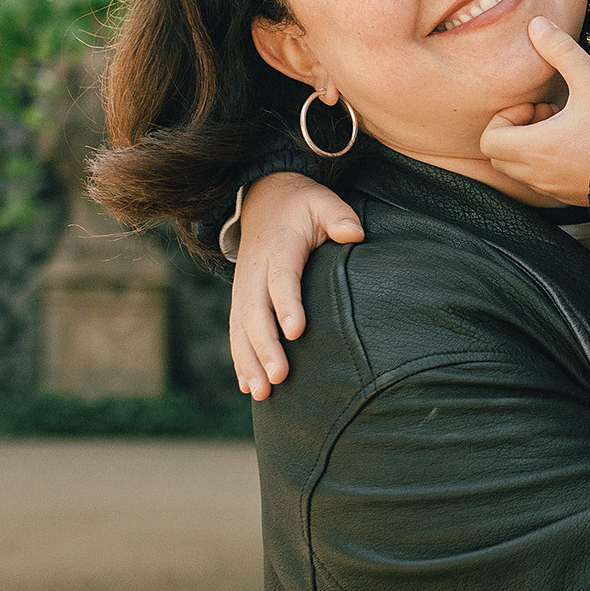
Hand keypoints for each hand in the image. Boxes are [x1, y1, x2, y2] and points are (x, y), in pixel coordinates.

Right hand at [229, 172, 364, 399]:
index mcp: (279, 246)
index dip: (287, 305)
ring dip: (249, 361)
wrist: (264, 198)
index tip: (296, 332)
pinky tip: (247, 386)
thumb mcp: (321, 201)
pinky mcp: (241, 298)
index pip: (281, 279)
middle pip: (256, 311)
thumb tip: (354, 233)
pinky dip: (239, 359)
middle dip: (265, 346)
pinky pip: (235, 331)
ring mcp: (244, 286)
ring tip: (261, 392)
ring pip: (241, 327)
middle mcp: (255, 270)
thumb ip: (338, 216)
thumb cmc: (301, 205)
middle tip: (279, 377)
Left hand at [480, 17, 589, 206]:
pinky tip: (576, 144)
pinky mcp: (569, 197)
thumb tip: (536, 25)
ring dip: (531, 147)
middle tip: (547, 115)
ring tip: (563, 129)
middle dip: (516, 132)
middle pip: (499, 157)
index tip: (537, 105)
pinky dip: (546, 163)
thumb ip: (560, 49)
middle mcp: (539, 174)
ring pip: (519, 171)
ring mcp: (553, 189)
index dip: (506, 118)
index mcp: (536, 148)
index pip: (489, 140)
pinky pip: (541, 183)